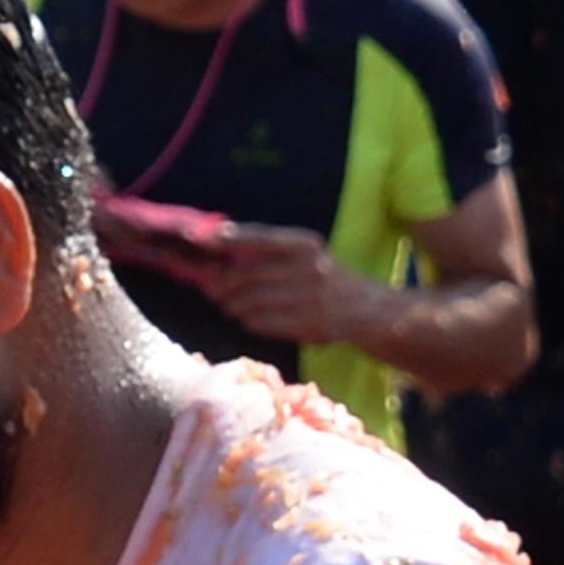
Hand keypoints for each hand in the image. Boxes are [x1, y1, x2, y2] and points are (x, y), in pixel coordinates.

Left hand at [191, 224, 366, 347]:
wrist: (366, 308)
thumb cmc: (323, 276)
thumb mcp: (304, 254)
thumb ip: (267, 251)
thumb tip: (218, 249)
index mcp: (305, 244)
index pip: (258, 238)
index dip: (226, 239)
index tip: (198, 239)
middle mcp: (310, 268)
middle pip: (247, 276)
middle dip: (221, 284)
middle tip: (211, 289)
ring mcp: (311, 299)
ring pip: (251, 303)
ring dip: (232, 305)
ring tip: (228, 305)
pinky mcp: (310, 325)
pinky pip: (263, 324)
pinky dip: (249, 321)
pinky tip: (248, 318)